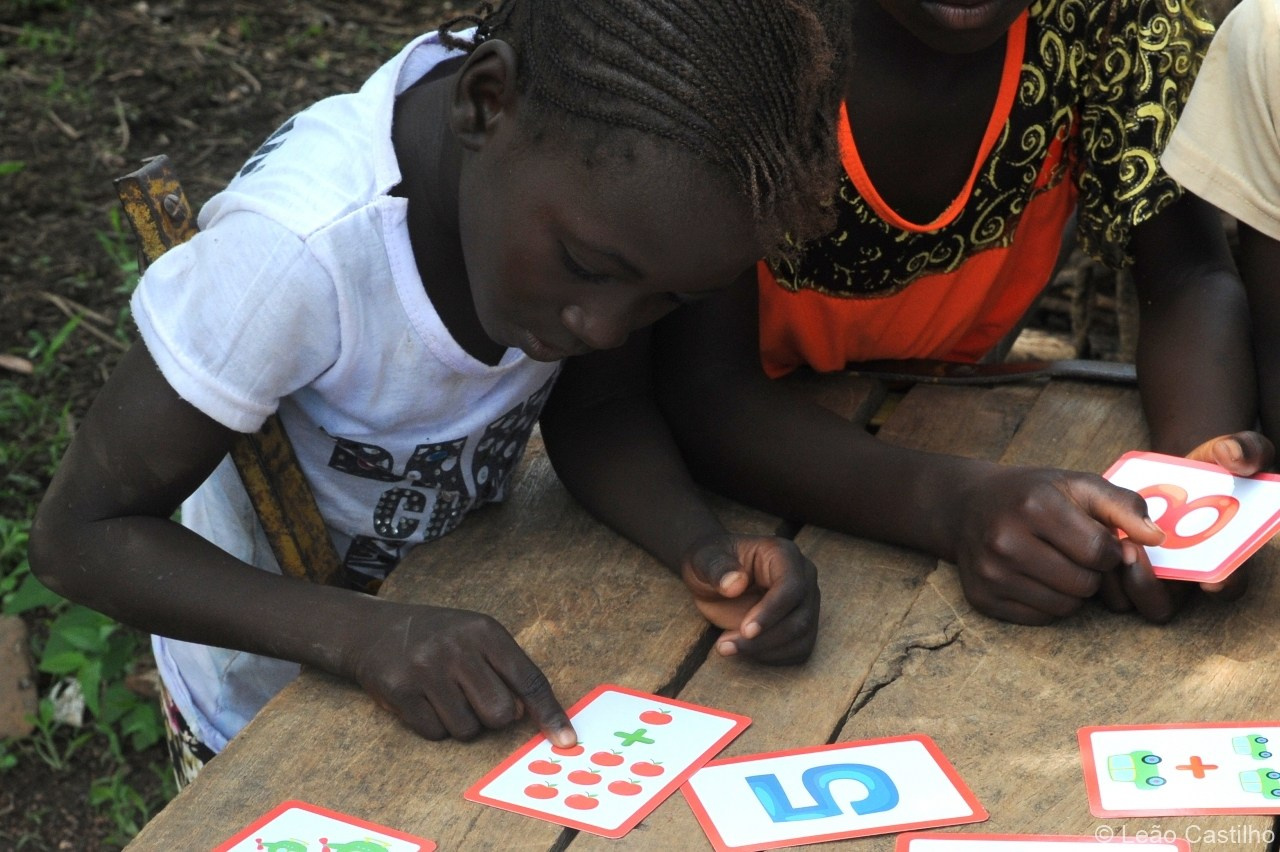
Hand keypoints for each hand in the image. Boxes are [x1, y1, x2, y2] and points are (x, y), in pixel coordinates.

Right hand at [345, 602, 575, 745]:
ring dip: (461, 723)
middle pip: (499, 713)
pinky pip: (435, 733)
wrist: (374, 630)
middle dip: (492, 717)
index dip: (549, 713)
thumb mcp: (477, 637)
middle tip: (474, 699)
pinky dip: (434, 726)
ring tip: (444, 695)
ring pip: (467, 729)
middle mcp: (457, 647)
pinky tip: (423, 701)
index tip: (566, 740)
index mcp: (485, 631)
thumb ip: (506, 670)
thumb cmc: (439, 638)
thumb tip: (523, 715)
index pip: (528, 679)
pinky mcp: (400, 690)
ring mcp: (426, 668)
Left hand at [680, 533, 820, 664]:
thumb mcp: (704, 560)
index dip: (772, 611)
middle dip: (764, 638)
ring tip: (726, 647)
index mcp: (783, 555)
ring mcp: (806, 602)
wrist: (715, 577)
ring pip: (801, 637)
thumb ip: (717, 568)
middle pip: (800, 618)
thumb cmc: (711, 563)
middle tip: (724, 645)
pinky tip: (744, 651)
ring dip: (764, 651)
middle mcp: (803, 577)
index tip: (746, 630)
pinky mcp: (802, 625)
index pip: (792, 586)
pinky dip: (771, 657)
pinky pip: (798, 650)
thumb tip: (735, 584)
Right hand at [951, 464, 1164, 624]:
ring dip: (1072, 590)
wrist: (967, 505)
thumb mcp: (1078, 484)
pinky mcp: (982, 598)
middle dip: (1091, 572)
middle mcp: (1005, 539)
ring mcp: (990, 572)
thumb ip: (1124, 505)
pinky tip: (1035, 577)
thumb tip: (1157, 539)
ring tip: (1055, 563)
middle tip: (1073, 552)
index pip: (1099, 552)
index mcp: (1033, 505)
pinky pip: (1040, 617)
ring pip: (1064, 606)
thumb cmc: (1033, 494)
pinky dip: (1048, 602)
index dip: (1109, 550)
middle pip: (1084, 584)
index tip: (1096, 538)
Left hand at [1099, 430, 1274, 615]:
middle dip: (1148, 584)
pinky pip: (1102, 583)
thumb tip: (1234, 457)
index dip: (1223, 585)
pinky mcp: (1117, 568)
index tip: (1210, 580)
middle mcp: (1183, 575)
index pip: (1228, 584)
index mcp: (1220, 555)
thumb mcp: (1229, 452)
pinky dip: (1093, 566)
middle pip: (1166, 601)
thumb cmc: (1207, 467)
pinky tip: (1088, 535)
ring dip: (1115, 576)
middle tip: (1133, 551)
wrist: (1169, 470)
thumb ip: (1245, 450)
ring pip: (1130, 598)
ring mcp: (1149, 575)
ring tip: (1109, 540)